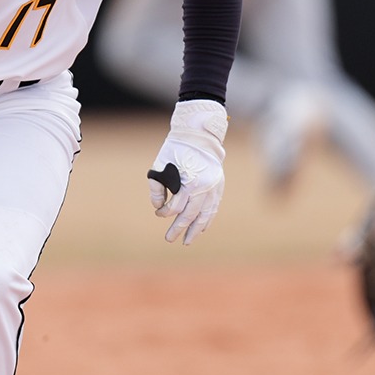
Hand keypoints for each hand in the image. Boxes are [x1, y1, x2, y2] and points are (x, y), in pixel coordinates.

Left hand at [147, 99, 227, 244]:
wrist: (199, 134)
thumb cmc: (177, 148)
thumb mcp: (160, 165)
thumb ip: (156, 188)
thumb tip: (158, 207)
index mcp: (189, 182)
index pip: (175, 207)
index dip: (164, 212)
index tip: (158, 213)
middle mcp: (204, 188)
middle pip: (190, 215)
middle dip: (179, 229)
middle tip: (169, 239)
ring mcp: (214, 188)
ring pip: (205, 215)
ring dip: (195, 229)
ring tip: (188, 241)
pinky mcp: (219, 186)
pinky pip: (214, 207)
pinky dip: (208, 219)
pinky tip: (201, 228)